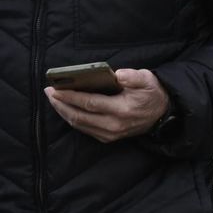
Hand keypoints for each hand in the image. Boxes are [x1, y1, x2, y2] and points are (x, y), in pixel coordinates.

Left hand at [45, 68, 168, 142]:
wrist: (163, 114)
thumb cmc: (152, 93)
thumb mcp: (148, 80)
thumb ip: (133, 76)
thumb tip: (117, 74)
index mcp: (122, 110)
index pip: (89, 103)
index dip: (70, 96)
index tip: (55, 89)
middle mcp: (114, 125)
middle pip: (79, 116)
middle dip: (60, 104)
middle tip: (49, 92)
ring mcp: (111, 134)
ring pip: (79, 124)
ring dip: (64, 112)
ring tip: (54, 99)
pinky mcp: (109, 138)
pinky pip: (84, 129)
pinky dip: (72, 119)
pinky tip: (66, 109)